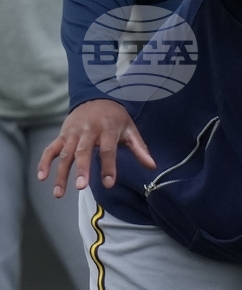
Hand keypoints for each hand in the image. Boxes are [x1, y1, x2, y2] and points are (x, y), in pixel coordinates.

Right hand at [38, 99, 155, 197]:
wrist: (97, 96)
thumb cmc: (116, 117)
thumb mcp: (130, 129)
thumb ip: (139, 148)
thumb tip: (152, 166)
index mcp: (108, 129)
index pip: (108, 150)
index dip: (108, 166)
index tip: (109, 184)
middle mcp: (88, 131)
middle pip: (84, 151)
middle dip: (81, 169)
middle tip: (81, 187)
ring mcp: (73, 133)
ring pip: (65, 154)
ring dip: (60, 173)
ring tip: (59, 193)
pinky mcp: (62, 135)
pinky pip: (50, 149)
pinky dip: (44, 162)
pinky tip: (42, 177)